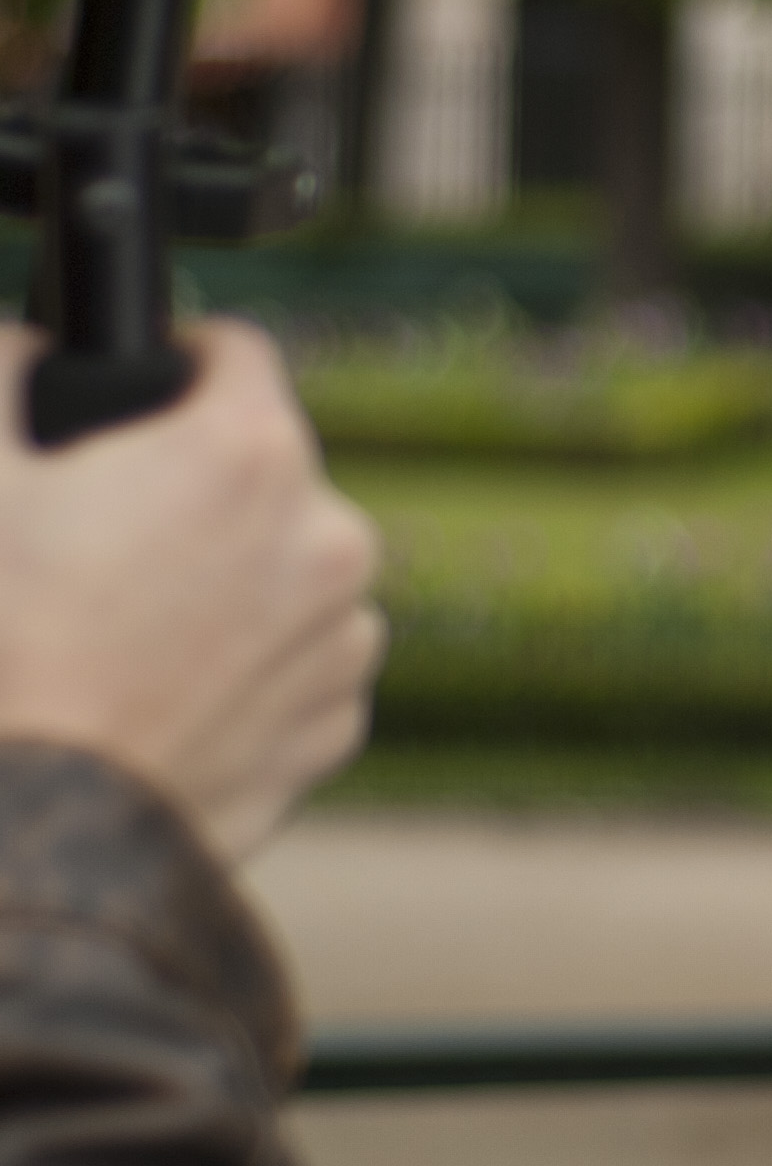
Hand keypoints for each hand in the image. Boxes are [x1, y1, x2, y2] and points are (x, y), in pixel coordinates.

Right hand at [0, 320, 384, 859]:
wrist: (30, 828)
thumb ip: (4, 368)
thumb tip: (29, 337)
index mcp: (251, 453)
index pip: (235, 351)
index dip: (175, 357)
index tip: (143, 385)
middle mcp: (330, 536)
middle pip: (262, 472)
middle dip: (189, 489)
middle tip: (96, 538)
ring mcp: (343, 638)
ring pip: (284, 571)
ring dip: (224, 580)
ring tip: (119, 627)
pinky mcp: (333, 726)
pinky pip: (291, 666)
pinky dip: (239, 667)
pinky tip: (156, 690)